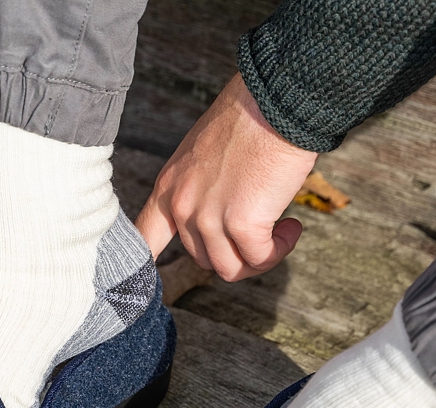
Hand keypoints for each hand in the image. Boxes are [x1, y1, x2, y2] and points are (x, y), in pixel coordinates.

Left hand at [136, 73, 317, 280]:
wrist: (279, 97)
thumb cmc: (252, 116)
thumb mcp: (206, 154)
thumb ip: (202, 190)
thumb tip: (219, 225)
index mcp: (169, 186)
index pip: (144, 237)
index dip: (145, 264)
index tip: (148, 283)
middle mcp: (182, 204)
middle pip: (202, 258)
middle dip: (234, 251)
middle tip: (262, 230)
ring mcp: (210, 216)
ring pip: (230, 268)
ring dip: (258, 257)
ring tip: (280, 230)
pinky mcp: (242, 223)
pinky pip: (259, 259)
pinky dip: (278, 250)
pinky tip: (292, 228)